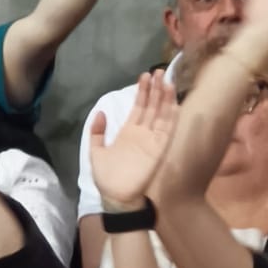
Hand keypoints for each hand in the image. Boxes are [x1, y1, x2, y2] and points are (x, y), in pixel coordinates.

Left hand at [90, 71, 177, 211]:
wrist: (116, 197)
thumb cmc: (107, 178)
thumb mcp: (95, 152)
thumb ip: (96, 132)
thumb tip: (100, 112)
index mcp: (128, 132)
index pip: (139, 108)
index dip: (142, 92)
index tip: (145, 76)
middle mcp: (143, 134)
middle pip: (152, 107)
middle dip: (155, 89)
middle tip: (159, 71)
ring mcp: (152, 141)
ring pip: (161, 115)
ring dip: (164, 98)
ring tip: (166, 80)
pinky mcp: (159, 149)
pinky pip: (167, 130)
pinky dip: (171, 116)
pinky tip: (173, 102)